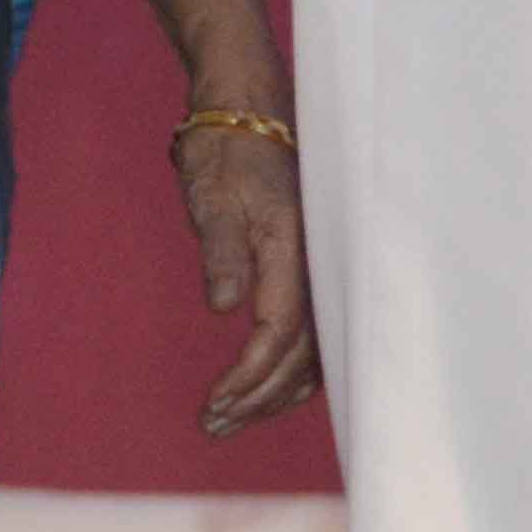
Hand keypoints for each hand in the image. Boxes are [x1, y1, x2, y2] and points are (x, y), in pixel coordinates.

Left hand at [173, 108, 316, 432]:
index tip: (212, 402)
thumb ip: (222, 250)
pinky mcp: (312, 265)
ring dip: (275, 390)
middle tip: (212, 424)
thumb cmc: (224, 149)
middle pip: (304, 351)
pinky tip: (264, 386)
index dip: (248, 375)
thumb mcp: (211, 195)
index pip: (278, 330)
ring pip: (315, 347)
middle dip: (260, 395)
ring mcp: (320, 264)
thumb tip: (224, 307)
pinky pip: (315, 331)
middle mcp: (317, 260)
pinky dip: (292, 367)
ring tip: (230, 419)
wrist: (249, 107)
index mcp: (293, 244)